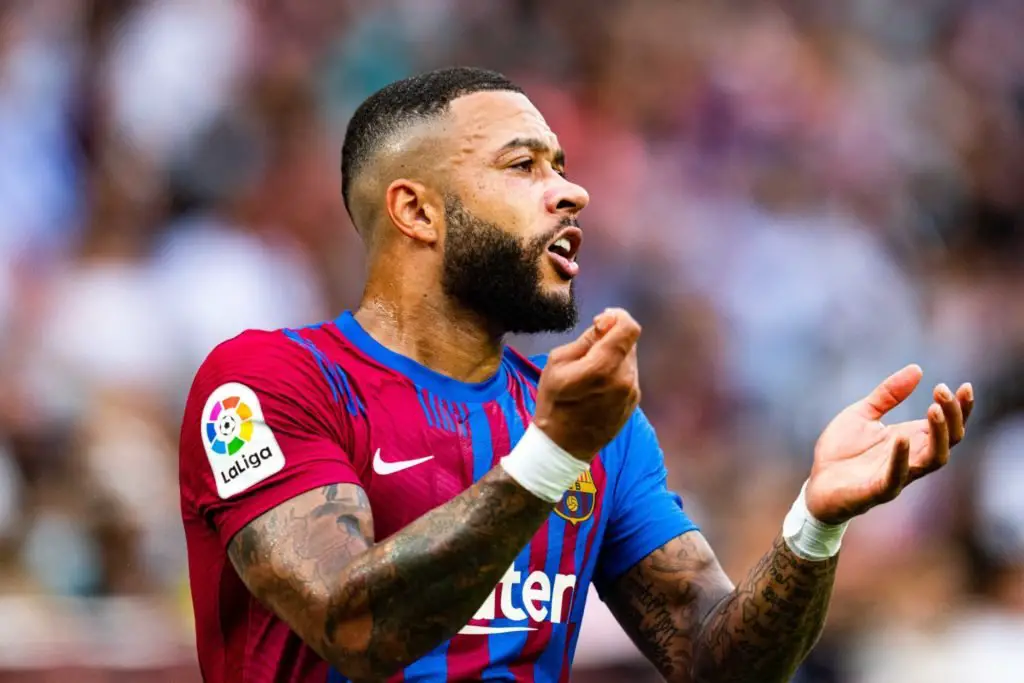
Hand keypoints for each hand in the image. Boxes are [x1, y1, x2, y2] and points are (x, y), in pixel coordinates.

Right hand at [534, 308, 641, 461]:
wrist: (562, 446)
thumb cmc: (554, 402)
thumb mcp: (557, 363)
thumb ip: (585, 340)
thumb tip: (605, 323)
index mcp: (603, 366)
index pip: (629, 328)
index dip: (617, 317)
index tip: (601, 322)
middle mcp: (624, 379)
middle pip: (629, 342)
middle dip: (611, 338)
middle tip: (589, 349)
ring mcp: (632, 392)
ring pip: (629, 359)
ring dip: (614, 356)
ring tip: (590, 373)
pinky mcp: (634, 403)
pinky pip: (629, 376)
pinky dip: (616, 373)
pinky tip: (597, 388)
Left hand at [805, 364, 973, 524]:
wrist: (817, 484)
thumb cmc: (842, 451)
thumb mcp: (863, 414)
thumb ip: (888, 394)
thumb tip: (917, 368)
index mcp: (911, 439)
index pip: (948, 425)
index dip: (960, 408)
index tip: (965, 386)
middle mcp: (912, 458)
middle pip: (949, 440)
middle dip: (952, 415)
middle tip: (943, 390)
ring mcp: (898, 475)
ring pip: (934, 459)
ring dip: (938, 435)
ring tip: (933, 410)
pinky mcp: (877, 490)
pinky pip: (896, 477)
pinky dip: (900, 458)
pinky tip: (901, 437)